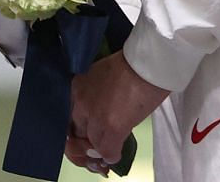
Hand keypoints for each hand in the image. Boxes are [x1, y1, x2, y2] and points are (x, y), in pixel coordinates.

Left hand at [68, 51, 166, 174]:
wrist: (151, 63)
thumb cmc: (132, 65)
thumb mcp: (102, 75)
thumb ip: (94, 94)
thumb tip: (99, 113)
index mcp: (76, 88)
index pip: (69, 118)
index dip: (78, 131)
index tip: (86, 136)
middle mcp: (80, 103)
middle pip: (77, 134)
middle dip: (87, 142)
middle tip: (98, 145)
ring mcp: (95, 117)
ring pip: (92, 144)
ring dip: (100, 150)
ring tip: (109, 150)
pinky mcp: (112, 128)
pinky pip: (107, 151)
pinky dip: (112, 155)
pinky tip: (116, 154)